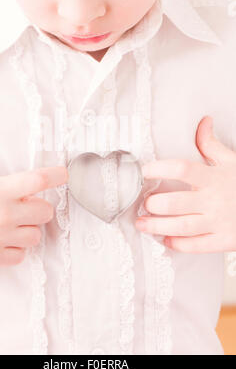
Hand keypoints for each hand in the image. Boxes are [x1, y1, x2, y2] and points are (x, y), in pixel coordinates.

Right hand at [0, 129, 67, 265]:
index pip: (38, 180)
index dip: (56, 176)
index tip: (64, 174)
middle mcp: (3, 214)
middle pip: (45, 212)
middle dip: (40, 207)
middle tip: (29, 205)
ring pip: (36, 235)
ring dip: (29, 229)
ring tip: (16, 224)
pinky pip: (21, 256)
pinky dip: (17, 249)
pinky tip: (7, 240)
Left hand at [134, 116, 235, 252]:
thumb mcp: (231, 161)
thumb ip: (211, 144)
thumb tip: (202, 122)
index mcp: (214, 177)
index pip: (182, 169)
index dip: (160, 169)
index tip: (144, 170)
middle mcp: (214, 199)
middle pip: (176, 202)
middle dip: (154, 204)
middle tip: (143, 203)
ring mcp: (219, 221)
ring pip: (181, 226)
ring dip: (157, 226)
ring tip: (142, 224)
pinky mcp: (224, 240)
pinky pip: (197, 246)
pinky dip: (178, 244)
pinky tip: (166, 239)